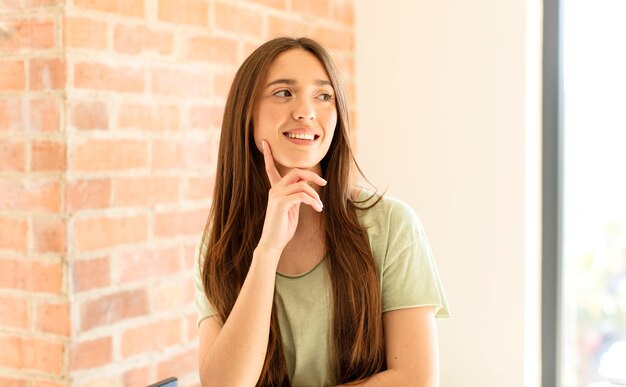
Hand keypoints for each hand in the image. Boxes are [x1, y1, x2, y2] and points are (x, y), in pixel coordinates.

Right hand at [256, 140, 326, 260]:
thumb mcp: (291, 208)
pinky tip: (317, 209)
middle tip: (324, 182)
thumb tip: (307, 188)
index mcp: (276, 189)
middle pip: (296, 172)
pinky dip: (313, 201)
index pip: (270, 168)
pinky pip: (302, 195)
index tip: (265, 142)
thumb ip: (297, 196)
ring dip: (315, 195)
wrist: (273, 243)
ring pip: (302, 184)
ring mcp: (277, 195)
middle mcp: (275, 189)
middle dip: (313, 175)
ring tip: (320, 205)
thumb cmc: (283, 227)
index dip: (268, 155)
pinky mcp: (281, 203)